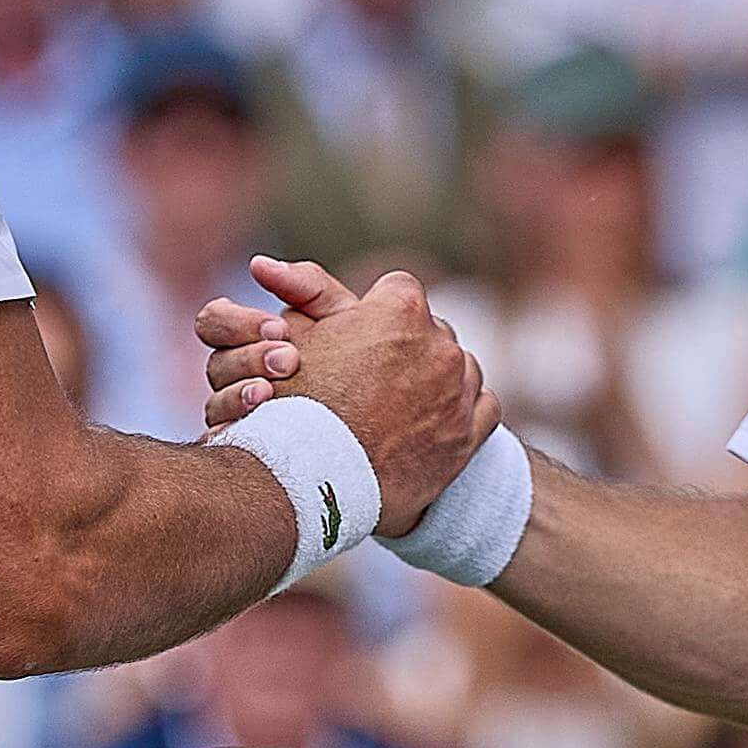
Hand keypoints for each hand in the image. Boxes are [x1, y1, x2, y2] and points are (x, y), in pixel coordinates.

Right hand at [212, 258, 496, 534]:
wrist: (312, 484)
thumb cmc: (295, 404)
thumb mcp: (290, 335)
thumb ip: (297, 290)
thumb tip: (264, 263)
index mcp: (401, 309)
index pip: (398, 289)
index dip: (375, 313)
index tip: (360, 337)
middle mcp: (439, 344)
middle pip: (432, 330)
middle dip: (409, 347)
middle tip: (374, 378)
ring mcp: (459, 391)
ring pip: (461, 368)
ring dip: (439, 379)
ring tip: (399, 405)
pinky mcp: (469, 435)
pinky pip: (483, 406)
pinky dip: (462, 411)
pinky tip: (431, 423)